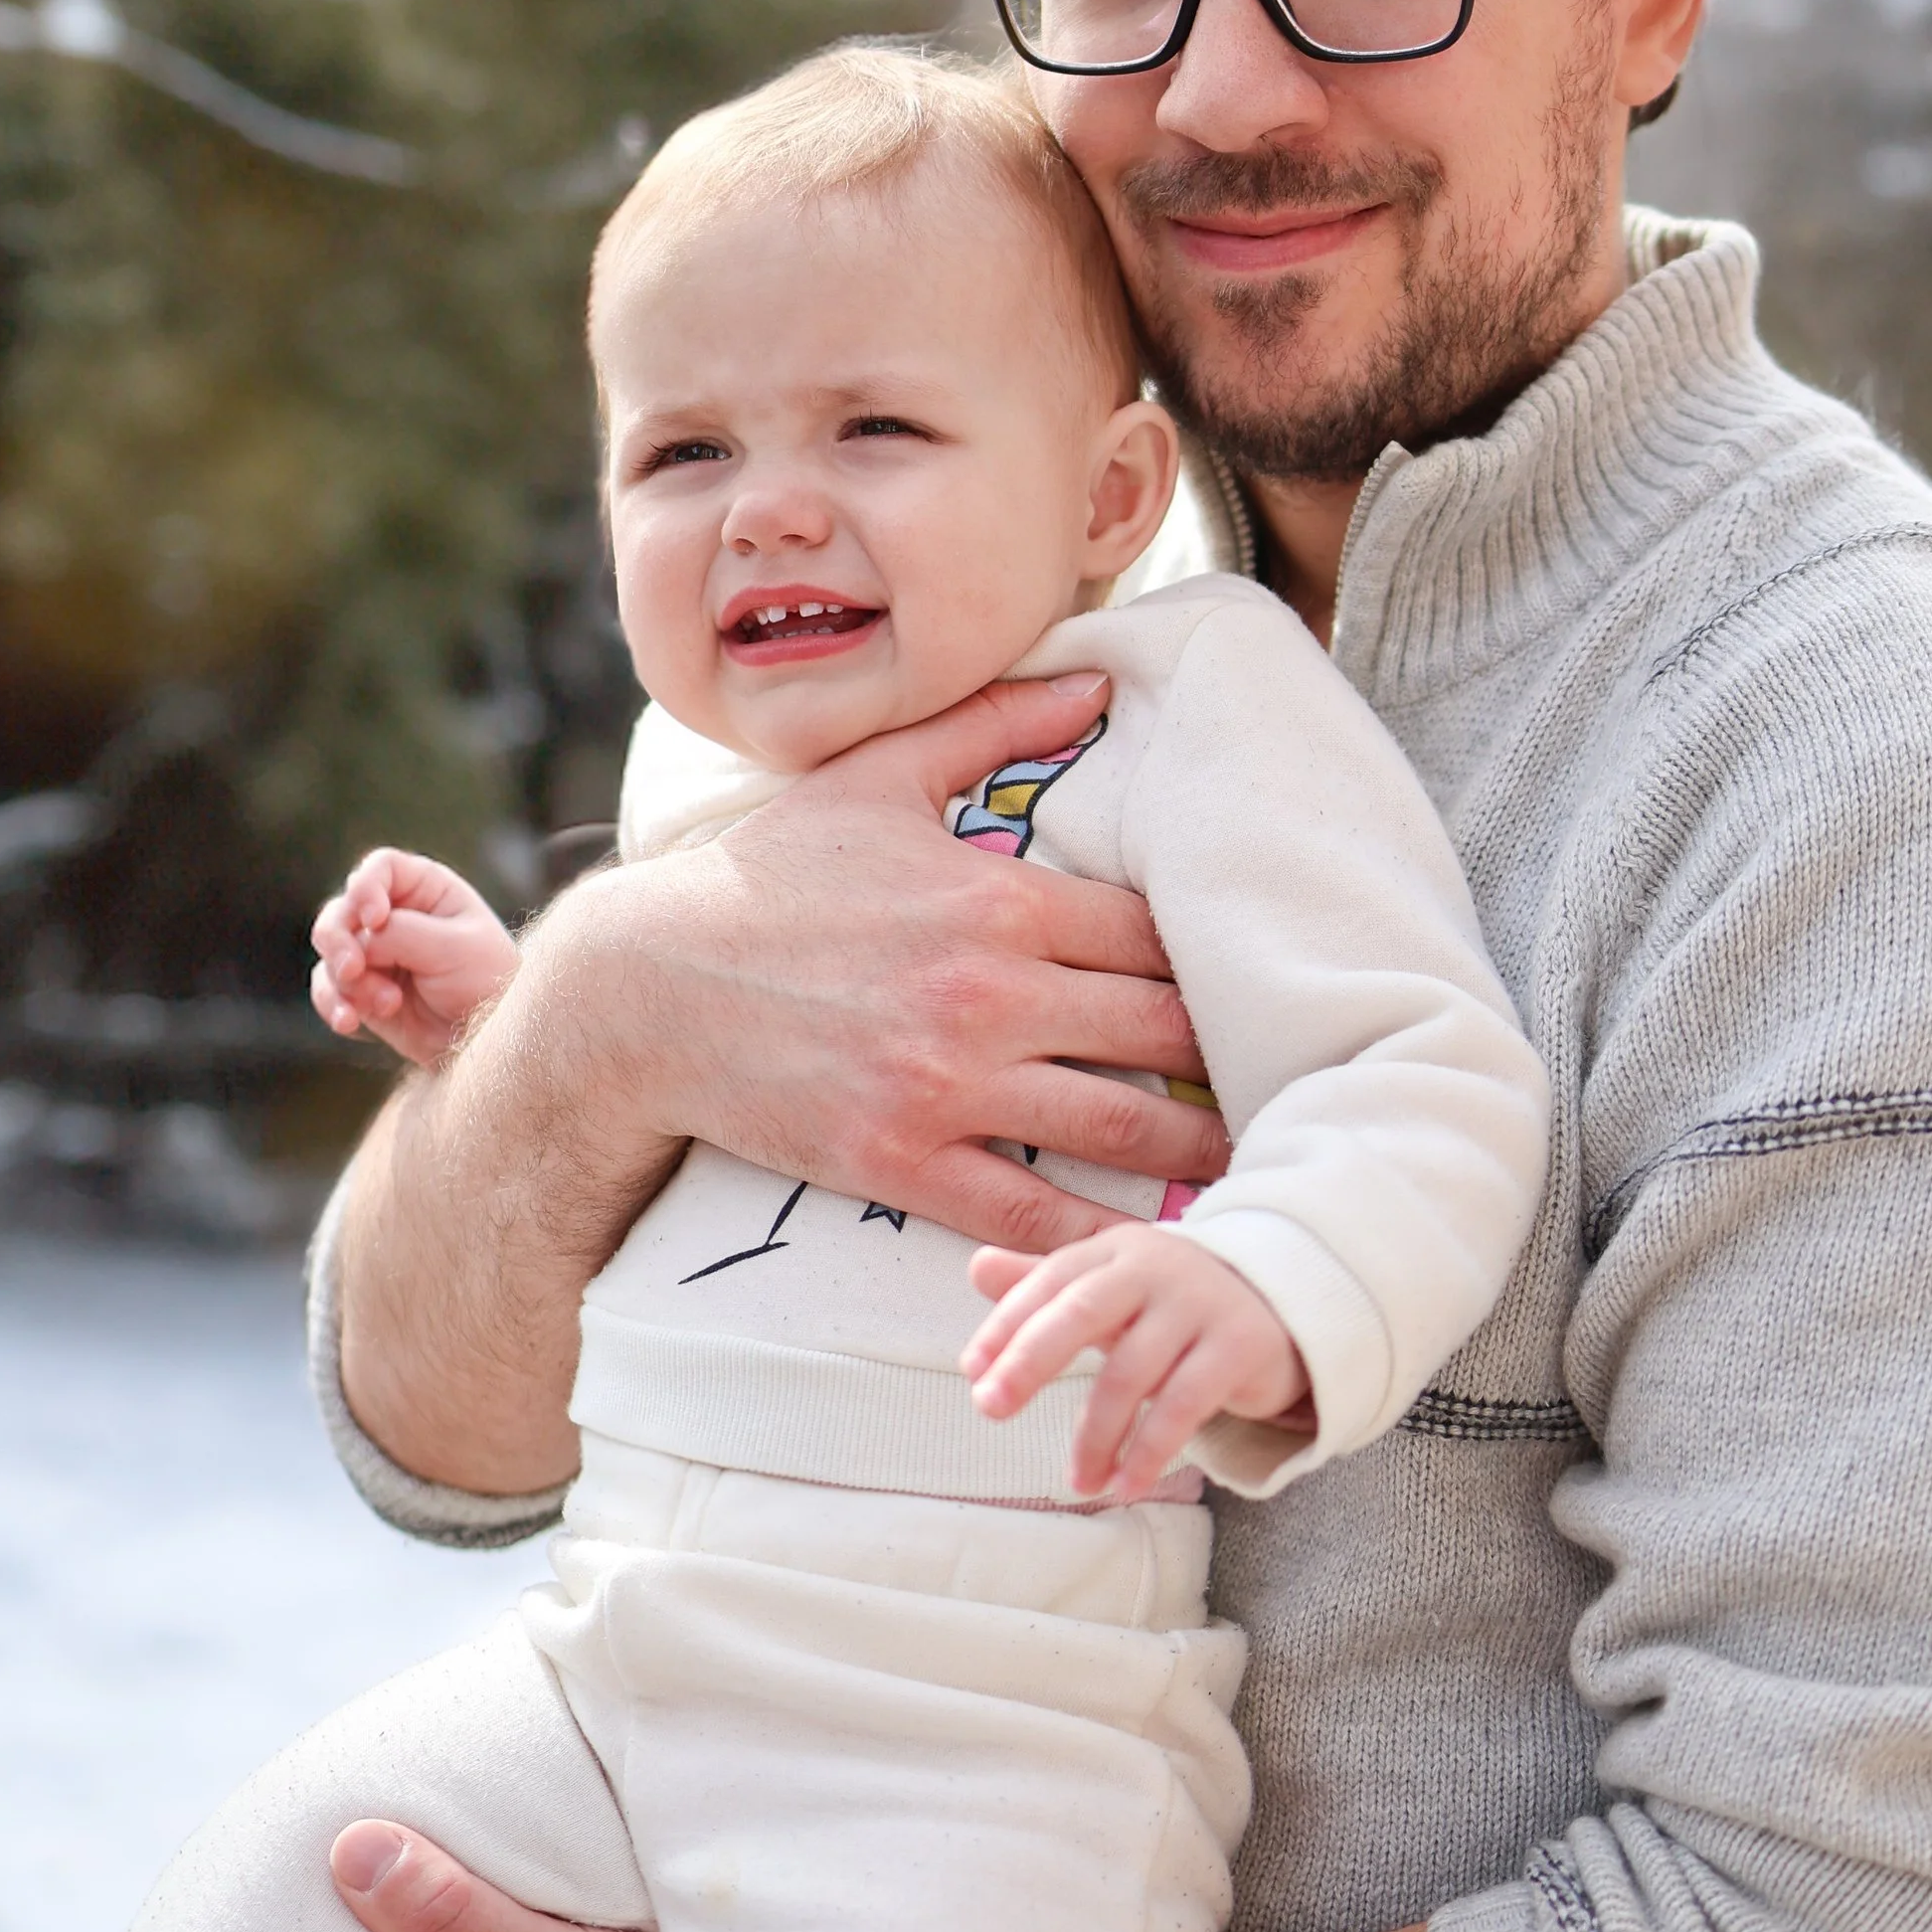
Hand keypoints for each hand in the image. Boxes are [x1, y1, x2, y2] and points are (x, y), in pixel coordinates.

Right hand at [311, 846, 519, 1066]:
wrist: (488, 1037)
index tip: (375, 920)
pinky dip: (334, 1004)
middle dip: (339, 941)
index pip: (381, 868)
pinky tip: (350, 1022)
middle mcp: (394, 915)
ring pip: (330, 952)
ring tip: (388, 1005)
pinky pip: (328, 990)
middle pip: (341, 910)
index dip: (366, 888)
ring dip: (347, 981)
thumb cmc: (484, 981)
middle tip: (353, 970)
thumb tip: (359, 939)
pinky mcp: (362, 990)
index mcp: (426, 889)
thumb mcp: (453, 948)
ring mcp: (375, 954)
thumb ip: (401, 934)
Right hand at [593, 667, 1227, 1259]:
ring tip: (1252, 1161)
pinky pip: (1030, 1214)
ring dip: (1199, 1150)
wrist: (645, 988)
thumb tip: (1096, 678)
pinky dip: (1098, 1239)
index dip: (1215, 960)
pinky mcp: (904, 1162)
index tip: (1254, 981)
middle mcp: (989, 993)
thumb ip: (994, 725)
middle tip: (1286, 1077)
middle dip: (1229, 1056)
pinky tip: (1151, 1253)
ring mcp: (949, 1084)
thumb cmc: (766, 877)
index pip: (1155, 932)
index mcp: (999, 899)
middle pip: (1163, 1031)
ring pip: (1120, 1128)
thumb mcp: (877, 779)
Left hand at [964, 1222, 1311, 1502]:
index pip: (1051, 1280)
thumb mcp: (1113, 1287)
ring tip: (1080, 1481)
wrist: (1286, 1300)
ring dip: (1096, 1435)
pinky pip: (1184, 1405)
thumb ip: (1046, 1284)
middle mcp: (1156, 1267)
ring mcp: (1200, 1305)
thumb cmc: (1175, 1302)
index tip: (974, 1370)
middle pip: (1082, 1310)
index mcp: (1117, 1250)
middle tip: (989, 1407)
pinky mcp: (1239, 1346)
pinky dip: (1150, 1450)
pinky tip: (1127, 1482)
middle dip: (1031, 1360)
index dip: (1008, 1323)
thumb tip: (977, 1267)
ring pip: (1132, 1372)